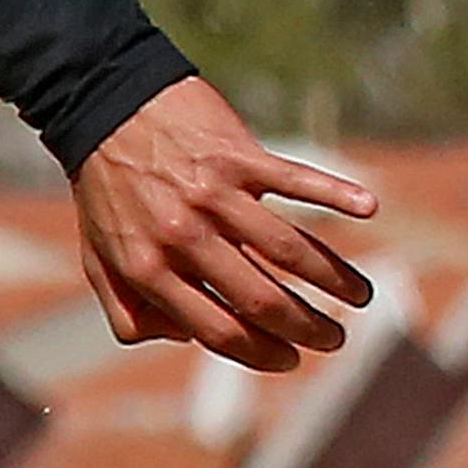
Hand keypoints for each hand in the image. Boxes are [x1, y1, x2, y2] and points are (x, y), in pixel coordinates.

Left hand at [72, 78, 376, 375]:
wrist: (105, 107)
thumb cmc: (106, 191)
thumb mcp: (99, 261)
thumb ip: (132, 311)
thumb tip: (185, 338)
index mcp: (150, 271)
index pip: (217, 330)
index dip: (260, 354)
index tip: (290, 360)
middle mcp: (184, 238)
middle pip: (262, 298)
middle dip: (306, 327)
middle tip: (335, 339)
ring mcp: (214, 195)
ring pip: (289, 249)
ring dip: (334, 278)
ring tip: (361, 296)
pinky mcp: (237, 156)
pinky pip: (296, 180)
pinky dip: (335, 193)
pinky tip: (368, 208)